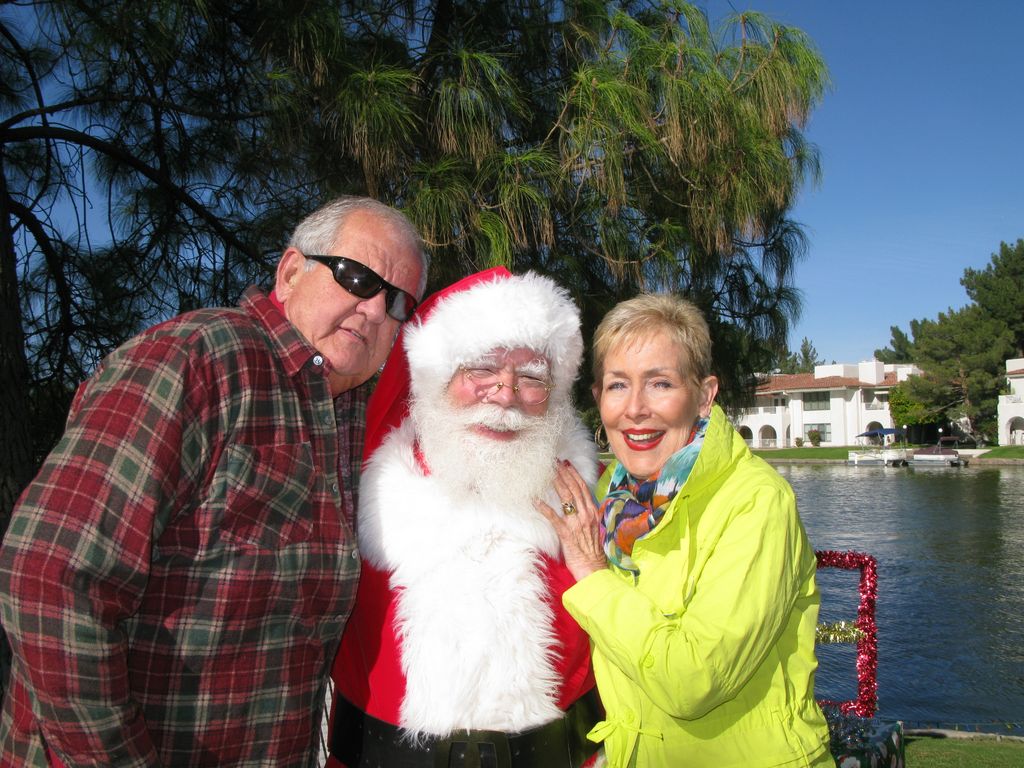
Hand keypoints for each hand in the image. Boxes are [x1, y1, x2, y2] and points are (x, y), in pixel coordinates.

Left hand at [535, 460, 606, 581]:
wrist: (593, 568)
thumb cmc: (591, 550)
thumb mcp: (592, 528)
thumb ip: (586, 515)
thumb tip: (577, 504)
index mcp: (592, 512)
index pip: (583, 489)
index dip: (574, 475)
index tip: (567, 465)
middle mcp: (586, 515)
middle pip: (574, 489)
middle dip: (564, 474)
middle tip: (555, 463)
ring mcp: (577, 524)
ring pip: (566, 498)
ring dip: (557, 484)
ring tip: (548, 473)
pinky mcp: (567, 534)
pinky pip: (554, 518)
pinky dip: (545, 508)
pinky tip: (536, 500)